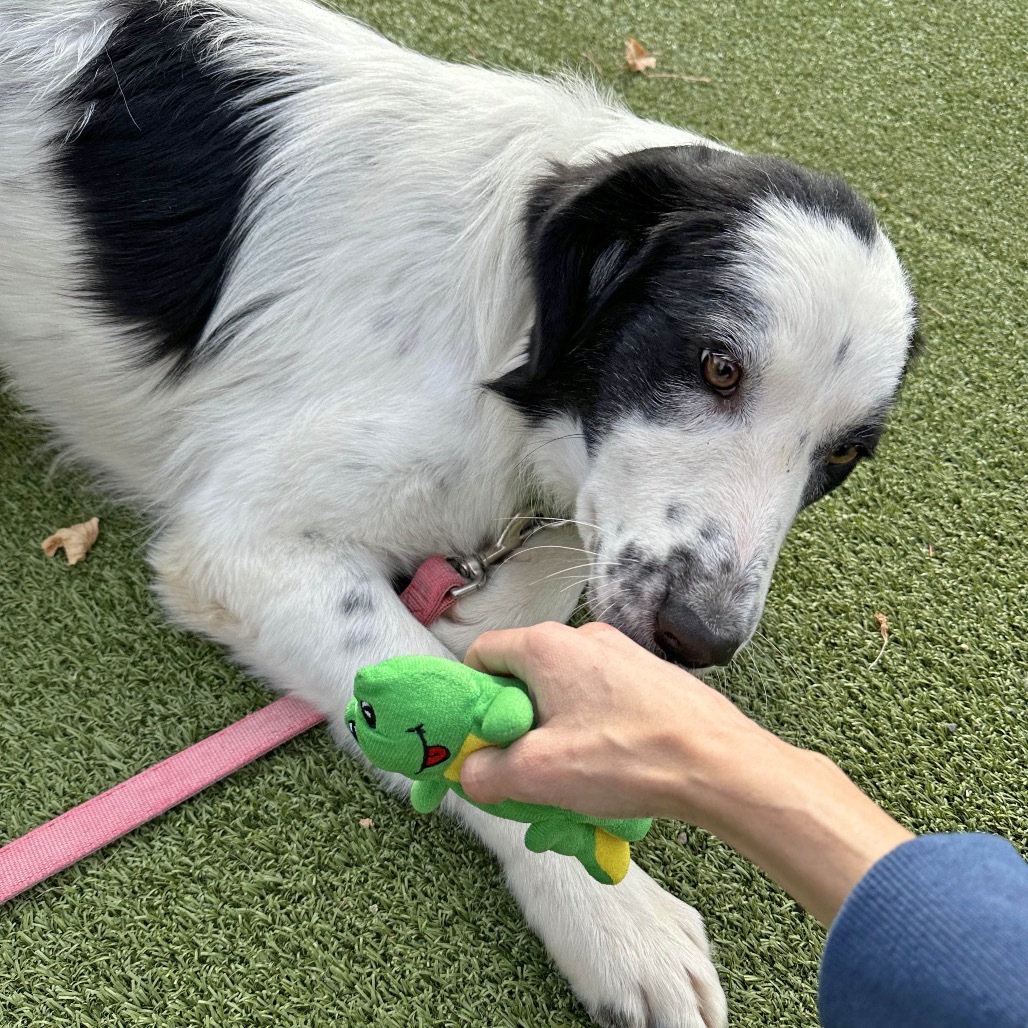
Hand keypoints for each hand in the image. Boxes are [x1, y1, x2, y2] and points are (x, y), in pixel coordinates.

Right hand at [460, 622, 912, 924]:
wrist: (721, 764)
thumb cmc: (629, 758)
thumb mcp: (538, 775)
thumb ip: (486, 773)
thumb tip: (471, 773)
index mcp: (547, 646)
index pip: (481, 655)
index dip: (469, 700)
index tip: (475, 740)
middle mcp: (584, 638)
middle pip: (523, 676)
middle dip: (514, 725)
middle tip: (519, 771)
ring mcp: (622, 654)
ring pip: (564, 692)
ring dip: (554, 733)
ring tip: (569, 782)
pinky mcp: (650, 678)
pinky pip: (602, 700)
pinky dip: (591, 731)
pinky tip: (608, 771)